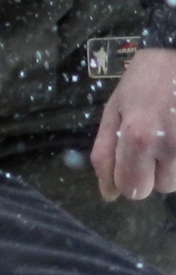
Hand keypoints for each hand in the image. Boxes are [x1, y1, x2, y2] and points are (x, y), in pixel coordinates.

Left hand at [92, 47, 175, 201]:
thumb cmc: (145, 80)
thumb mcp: (113, 111)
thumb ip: (105, 155)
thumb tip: (109, 194)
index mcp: (138, 138)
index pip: (132, 189)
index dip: (128, 178)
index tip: (131, 160)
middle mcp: (170, 144)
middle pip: (159, 187)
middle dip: (153, 174)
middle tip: (153, 145)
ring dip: (173, 165)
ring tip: (170, 135)